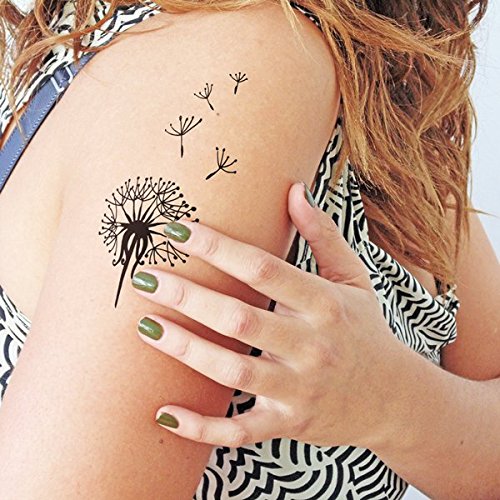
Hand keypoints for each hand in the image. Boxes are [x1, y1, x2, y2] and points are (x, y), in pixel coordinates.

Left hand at [131, 182, 403, 449]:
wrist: (393, 398)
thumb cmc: (365, 330)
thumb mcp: (354, 278)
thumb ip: (324, 235)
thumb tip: (295, 189)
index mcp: (326, 304)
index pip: (263, 268)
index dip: (218, 247)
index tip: (178, 231)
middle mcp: (311, 347)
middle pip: (240, 319)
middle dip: (188, 296)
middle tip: (145, 275)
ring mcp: (298, 391)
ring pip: (232, 372)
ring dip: (185, 349)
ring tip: (146, 327)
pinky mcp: (287, 425)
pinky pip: (238, 432)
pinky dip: (200, 428)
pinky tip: (165, 412)